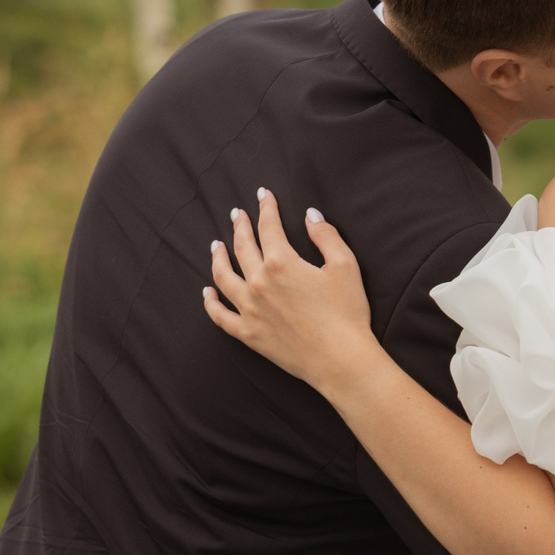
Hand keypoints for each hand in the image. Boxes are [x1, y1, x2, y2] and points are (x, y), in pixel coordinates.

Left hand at [203, 189, 381, 394]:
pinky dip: (210, 302)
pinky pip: (220, 315)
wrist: (341, 359)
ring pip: (223, 277)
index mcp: (281, 263)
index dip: (266, 208)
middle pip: (242, 247)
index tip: (264, 196)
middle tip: (237, 214)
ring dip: (218, 257)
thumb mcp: (345, 266)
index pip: (269, 227)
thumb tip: (310, 215)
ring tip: (216, 245)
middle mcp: (259, 283)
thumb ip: (326, 236)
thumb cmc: (347, 312)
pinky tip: (207, 292)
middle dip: (239, 226)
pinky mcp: (248, 334)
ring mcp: (249, 310)